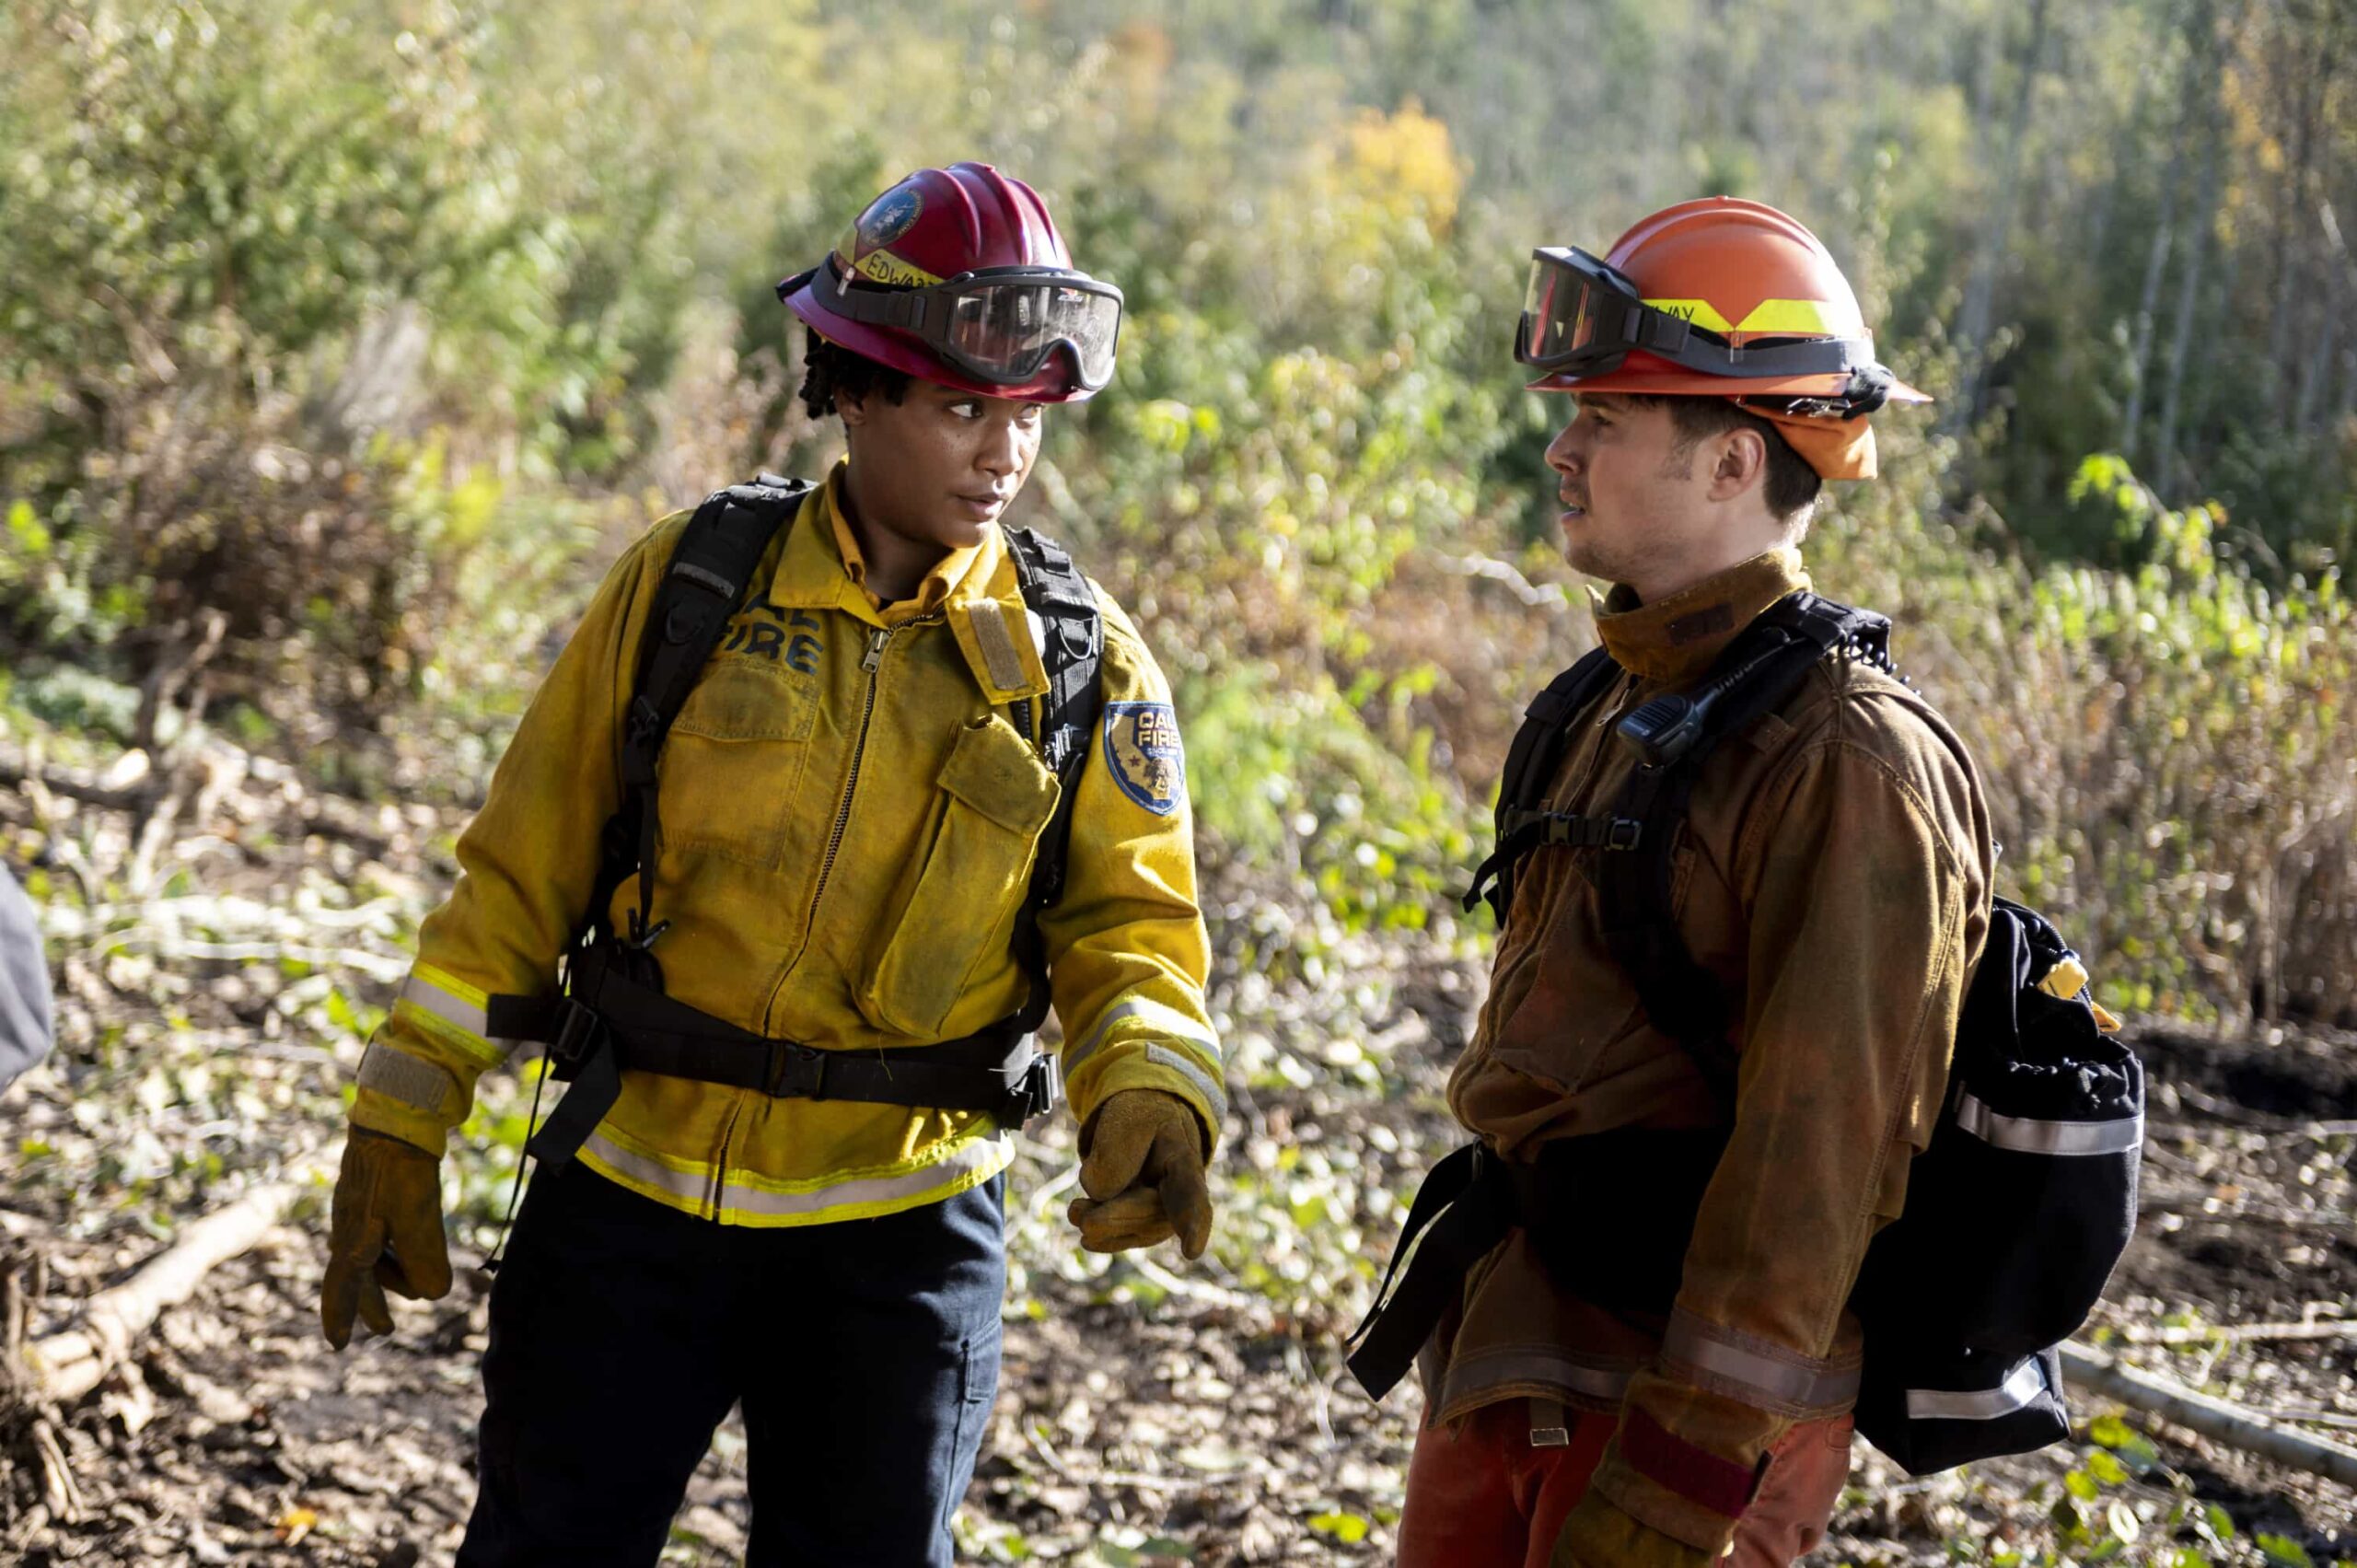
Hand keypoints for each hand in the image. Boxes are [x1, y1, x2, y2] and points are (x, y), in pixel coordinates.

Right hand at [321, 1127, 452, 1348]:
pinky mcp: (370, 1195)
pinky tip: (406, 1244)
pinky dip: (393, 1248)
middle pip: (358, 1279)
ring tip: (416, 1283)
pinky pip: (377, 1234)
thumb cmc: (401, 1172)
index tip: (339, 1344)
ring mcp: (355, 1212)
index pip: (342, 1291)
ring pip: (371, 1257)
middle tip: (386, 1329)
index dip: (343, 1318)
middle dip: (373, 1304)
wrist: (393, 1119)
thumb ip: (424, 1262)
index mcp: (351, 1243)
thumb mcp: (417, 1220)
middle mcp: (347, 1231)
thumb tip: (433, 1295)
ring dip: (392, 1274)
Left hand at [1066, 1089, 1212, 1257]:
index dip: (1191, 1221)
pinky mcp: (1146, 1223)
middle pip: (1154, 1216)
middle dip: (1116, 1217)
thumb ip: (1115, 1152)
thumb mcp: (1128, 1118)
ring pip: (1139, 1231)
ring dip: (1105, 1226)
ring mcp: (1166, 1211)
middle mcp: (1182, 1194)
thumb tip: (1100, 1195)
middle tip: (1077, 1214)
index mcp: (1183, 1160)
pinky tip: (1086, 1239)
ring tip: (1074, 1212)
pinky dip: (1104, 1239)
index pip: (1190, 1191)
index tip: (1191, 1252)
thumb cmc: (1142, 1118)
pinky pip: (1128, 1238)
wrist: (1147, 1121)